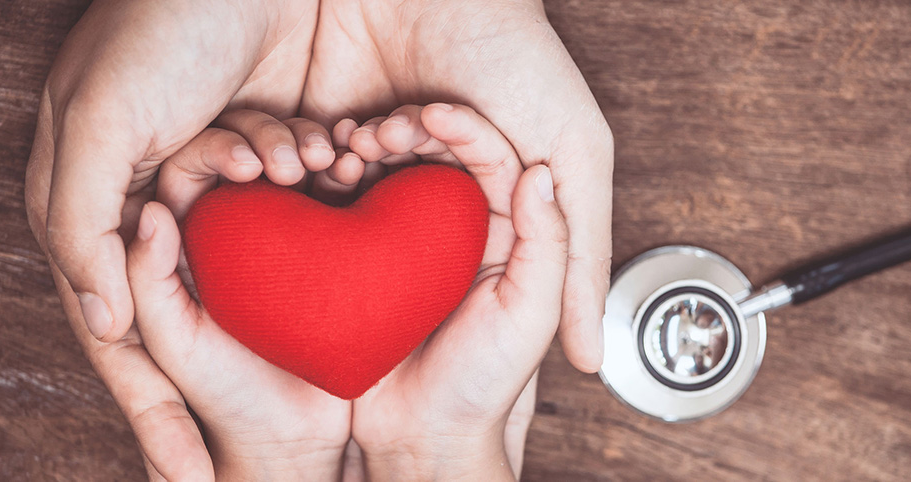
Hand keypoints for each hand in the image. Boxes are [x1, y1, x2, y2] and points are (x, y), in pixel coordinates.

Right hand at [25, 0, 317, 477]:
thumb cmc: (155, 28)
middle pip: (194, 310)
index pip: (125, 338)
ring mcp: (209, 178)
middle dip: (241, 327)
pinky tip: (320, 145)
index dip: (157, 412)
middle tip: (296, 407)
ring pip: (248, 246)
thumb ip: (84, 224)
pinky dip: (304, 167)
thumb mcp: (101, 122)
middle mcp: (150, 201)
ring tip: (304, 152)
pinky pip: (287, 193)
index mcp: (94, 205)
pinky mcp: (262, 145)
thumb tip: (105, 324)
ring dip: (284, 218)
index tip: (191, 480)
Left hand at [300, 0, 613, 372]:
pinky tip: (340, 139)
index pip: (474, 265)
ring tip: (368, 149)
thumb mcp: (575, 154)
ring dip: (362, 187)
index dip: (458, 265)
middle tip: (400, 186)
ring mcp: (383, 154)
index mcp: (495, 196)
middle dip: (400, 225)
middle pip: (410, 242)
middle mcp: (437, 182)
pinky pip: (318, 170)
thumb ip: (581, 255)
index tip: (451, 264)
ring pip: (361, 210)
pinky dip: (326, 159)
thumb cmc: (520, 56)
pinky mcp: (335, 127)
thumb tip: (592, 363)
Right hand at [335, 105, 568, 479]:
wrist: (419, 441)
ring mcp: (408, 241)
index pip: (494, 161)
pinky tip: (322, 169)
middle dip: (412, 130)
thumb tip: (540, 174)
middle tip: (384, 127)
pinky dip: (337, 180)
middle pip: (440, 156)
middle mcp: (457, 230)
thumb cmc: (482, 386)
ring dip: (371, 147)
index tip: (435, 111)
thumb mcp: (528, 315)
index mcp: (505, 233)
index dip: (467, 129)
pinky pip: (351, 205)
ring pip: (392, 171)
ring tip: (350, 146)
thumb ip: (548, 246)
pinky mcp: (362, 257)